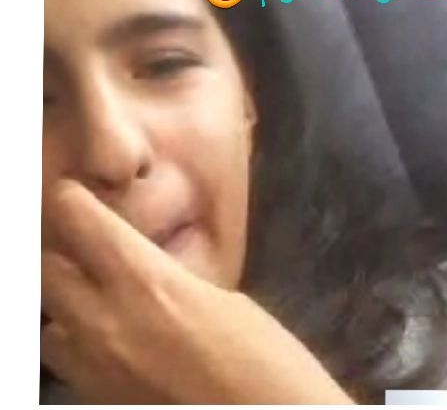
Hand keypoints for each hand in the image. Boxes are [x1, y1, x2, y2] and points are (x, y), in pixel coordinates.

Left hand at [40, 180, 353, 404]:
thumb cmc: (261, 354)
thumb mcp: (221, 297)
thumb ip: (170, 279)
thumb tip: (147, 269)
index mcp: (146, 280)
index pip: (78, 219)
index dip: (72, 200)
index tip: (75, 195)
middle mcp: (105, 320)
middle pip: (47, 268)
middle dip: (63, 249)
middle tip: (88, 245)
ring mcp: (93, 367)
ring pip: (46, 320)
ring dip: (64, 301)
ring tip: (95, 295)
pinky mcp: (96, 399)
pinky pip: (64, 360)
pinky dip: (76, 341)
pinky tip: (108, 339)